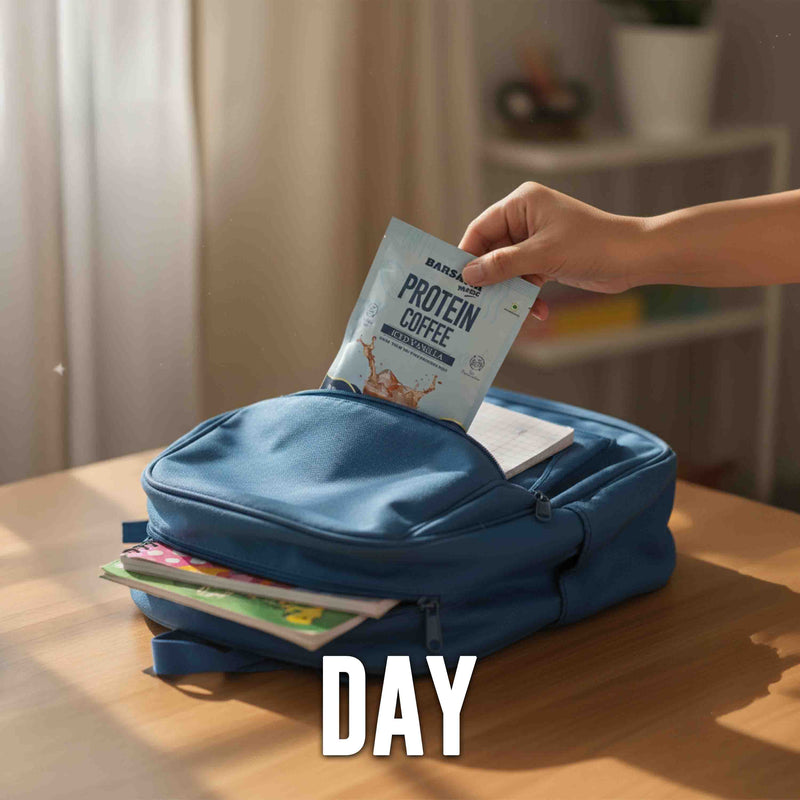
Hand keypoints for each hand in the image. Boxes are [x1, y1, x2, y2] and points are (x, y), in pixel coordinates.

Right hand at [459, 183, 645, 320]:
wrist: (633, 258)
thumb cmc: (591, 245)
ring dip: (510, 292)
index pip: (481, 228)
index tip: (456, 281)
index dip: (467, 254)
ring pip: (508, 269)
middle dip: (489, 278)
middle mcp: (526, 218)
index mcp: (521, 203)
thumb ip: (503, 265)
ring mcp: (536, 240)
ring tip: (509, 312)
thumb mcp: (542, 256)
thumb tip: (468, 275)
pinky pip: (525, 278)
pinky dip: (527, 295)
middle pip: (492, 251)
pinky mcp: (547, 259)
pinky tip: (536, 311)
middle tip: (476, 303)